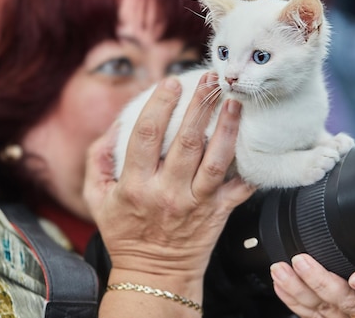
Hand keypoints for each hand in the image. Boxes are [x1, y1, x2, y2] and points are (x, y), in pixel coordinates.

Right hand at [84, 73, 254, 285]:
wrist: (154, 274)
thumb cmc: (126, 233)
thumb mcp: (97, 200)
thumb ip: (97, 161)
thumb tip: (113, 128)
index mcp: (135, 185)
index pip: (146, 135)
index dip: (159, 104)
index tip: (170, 83)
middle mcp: (167, 192)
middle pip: (187, 140)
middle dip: (200, 105)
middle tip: (209, 79)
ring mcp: (196, 203)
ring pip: (216, 159)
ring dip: (228, 127)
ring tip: (234, 101)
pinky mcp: (218, 213)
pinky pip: (239, 188)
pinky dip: (250, 167)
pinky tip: (256, 144)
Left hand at [270, 253, 354, 317]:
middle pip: (349, 301)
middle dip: (321, 281)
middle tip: (301, 261)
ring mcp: (348, 314)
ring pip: (325, 309)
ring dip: (299, 289)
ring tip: (281, 270)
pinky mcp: (330, 316)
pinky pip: (309, 314)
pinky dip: (292, 299)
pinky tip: (281, 284)